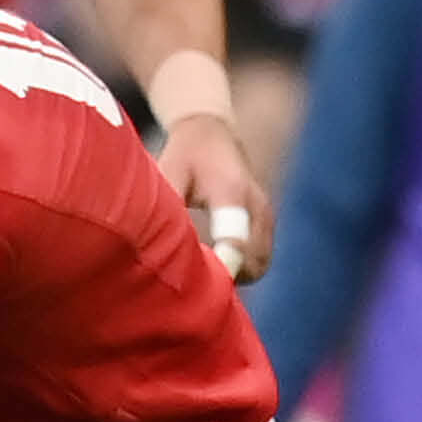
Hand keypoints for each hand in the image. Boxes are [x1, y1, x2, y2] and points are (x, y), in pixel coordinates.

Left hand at [158, 115, 273, 282]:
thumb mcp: (169, 170)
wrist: (212, 133)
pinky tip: (213, 268)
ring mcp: (267, 215)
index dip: (220, 266)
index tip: (200, 284)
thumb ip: (168, 204)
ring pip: (261, 263)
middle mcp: (257, 206)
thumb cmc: (184, 153)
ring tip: (200, 279)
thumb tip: (155, 241)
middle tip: (191, 287)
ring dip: (235, 276)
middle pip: (254, 260)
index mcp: (231, 191)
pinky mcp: (267, 223)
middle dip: (225, 278)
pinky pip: (262, 257)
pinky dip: (242, 268)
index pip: (236, 240)